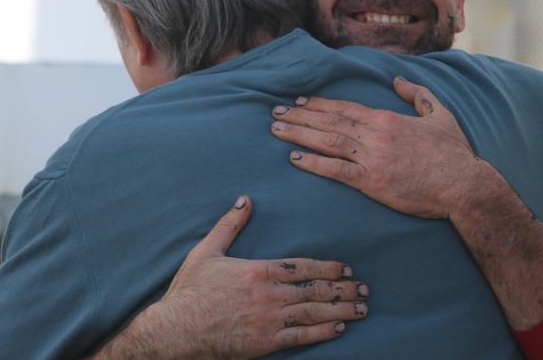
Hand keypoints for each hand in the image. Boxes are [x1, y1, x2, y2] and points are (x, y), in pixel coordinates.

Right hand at [98, 196, 367, 358]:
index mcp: (258, 270)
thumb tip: (245, 200)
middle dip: (343, 289)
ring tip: (361, 308)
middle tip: (364, 289)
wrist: (178, 328)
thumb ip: (229, 225)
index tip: (346, 269)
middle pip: (315, 289)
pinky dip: (322, 332)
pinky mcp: (266, 342)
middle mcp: (270, 294)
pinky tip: (339, 328)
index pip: (303, 266)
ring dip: (342, 309)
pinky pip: (301, 336)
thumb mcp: (207, 251)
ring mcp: (270, 319)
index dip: (329, 268)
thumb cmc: (190, 290)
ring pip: (314, 312)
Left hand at [270, 76, 486, 219]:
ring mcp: (372, 158)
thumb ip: (417, 94)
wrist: (463, 185)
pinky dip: (314, 163)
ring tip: (276, 129)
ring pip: (328, 142)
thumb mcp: (439, 114)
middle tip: (275, 111)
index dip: (319, 105)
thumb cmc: (453, 152)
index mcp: (387, 119)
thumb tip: (397, 80)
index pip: (345, 108)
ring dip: (299, 134)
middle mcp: (375, 135)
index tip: (299, 101)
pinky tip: (295, 159)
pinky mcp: (372, 182)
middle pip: (329, 122)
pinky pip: (336, 171)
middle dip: (299, 116)